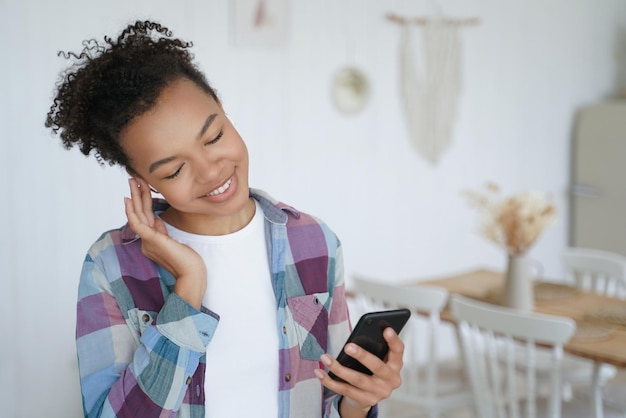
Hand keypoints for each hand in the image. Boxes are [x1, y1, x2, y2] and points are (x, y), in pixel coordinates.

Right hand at [124, 177, 205, 308]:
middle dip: (136, 195)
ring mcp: (147, 241)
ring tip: (132, 182)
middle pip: (139, 213)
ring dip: (134, 197)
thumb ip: (162, 231)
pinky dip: (132, 212)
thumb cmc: (187, 260)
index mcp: (151, 241)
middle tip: (133, 179)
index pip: (145, 217)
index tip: (141, 188)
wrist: (192, 273)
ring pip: (137, 215)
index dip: (142, 202)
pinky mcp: (152, 241)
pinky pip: (138, 224)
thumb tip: (156, 219)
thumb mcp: (173, 241)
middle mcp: (146, 241)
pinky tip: (129, 200)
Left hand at [316, 327, 403, 417]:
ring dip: (338, 368)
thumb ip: (373, 349)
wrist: (369, 395)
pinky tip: (320, 373)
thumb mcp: (378, 358)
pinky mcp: (366, 401)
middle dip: (362, 356)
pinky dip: (330, 381)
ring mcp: (380, 392)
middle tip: (348, 346)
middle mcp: (391, 380)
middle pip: (377, 367)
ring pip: (357, 379)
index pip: (398, 351)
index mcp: (395, 364)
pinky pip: (345, 390)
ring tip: (325, 358)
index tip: (386, 329)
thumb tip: (354, 341)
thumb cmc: (372, 369)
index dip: (393, 340)